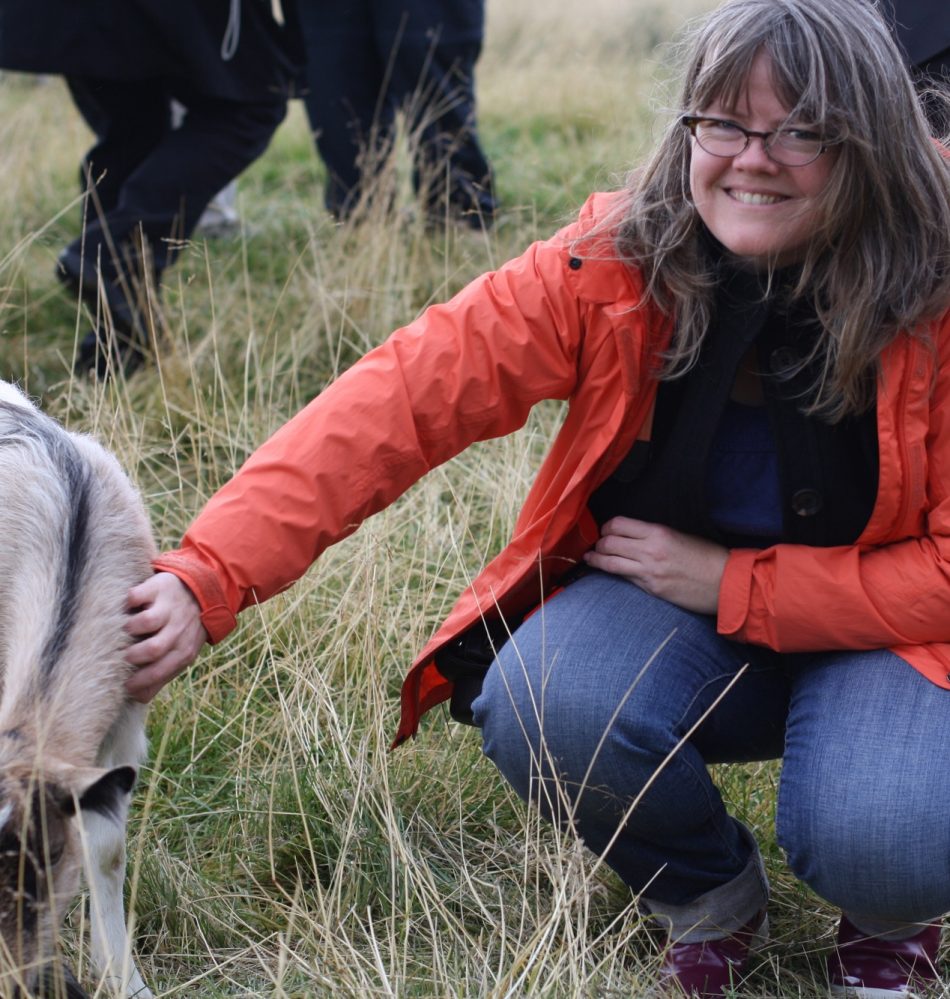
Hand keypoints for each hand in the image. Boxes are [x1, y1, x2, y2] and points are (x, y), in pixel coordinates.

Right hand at [124, 572, 208, 700]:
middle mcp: (179, 628)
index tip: (123, 686)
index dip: (139, 682)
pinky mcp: (159, 587)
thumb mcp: (181, 652)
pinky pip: (136, 596)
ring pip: (146, 622)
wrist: (202, 591)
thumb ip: (162, 673)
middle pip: (153, 648)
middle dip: (133, 655)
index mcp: (184, 649)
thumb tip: (137, 698)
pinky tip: (128, 607)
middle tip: (123, 655)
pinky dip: (128, 602)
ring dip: (130, 627)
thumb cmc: (184, 628)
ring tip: (127, 629)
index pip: (159, 671)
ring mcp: (170, 607)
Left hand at [583, 517, 727, 613]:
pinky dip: (611, 573)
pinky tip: (606, 571)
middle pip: (609, 542)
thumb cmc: (707, 558)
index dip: (607, 527)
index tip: (605, 531)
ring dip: (596, 559)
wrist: (726, 582)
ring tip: (590, 558)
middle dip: (599, 543)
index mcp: (658, 533)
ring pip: (609, 562)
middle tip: (597, 545)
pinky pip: (624, 578)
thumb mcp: (680, 536)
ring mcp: (649, 571)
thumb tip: (632, 537)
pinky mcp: (651, 589)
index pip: (618, 525)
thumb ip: (654, 536)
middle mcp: (650, 550)